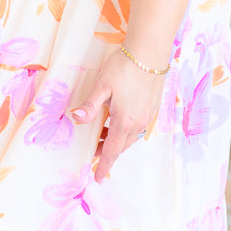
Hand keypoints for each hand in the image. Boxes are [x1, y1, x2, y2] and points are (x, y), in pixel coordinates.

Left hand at [70, 48, 167, 183]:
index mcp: (125, 121)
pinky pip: (138, 128)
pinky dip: (126, 131)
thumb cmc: (124, 67)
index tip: (97, 178)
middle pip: (121, 146)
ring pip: (130, 138)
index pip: (111, 151)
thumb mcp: (102, 86)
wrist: (149, 52)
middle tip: (92, 153)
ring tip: (102, 135)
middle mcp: (139, 123)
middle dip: (107, 153)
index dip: (103, 166)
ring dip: (116, 140)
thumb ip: (90, 105)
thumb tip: (76, 119)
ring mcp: (149, 116)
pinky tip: (118, 121)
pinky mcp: (154, 108)